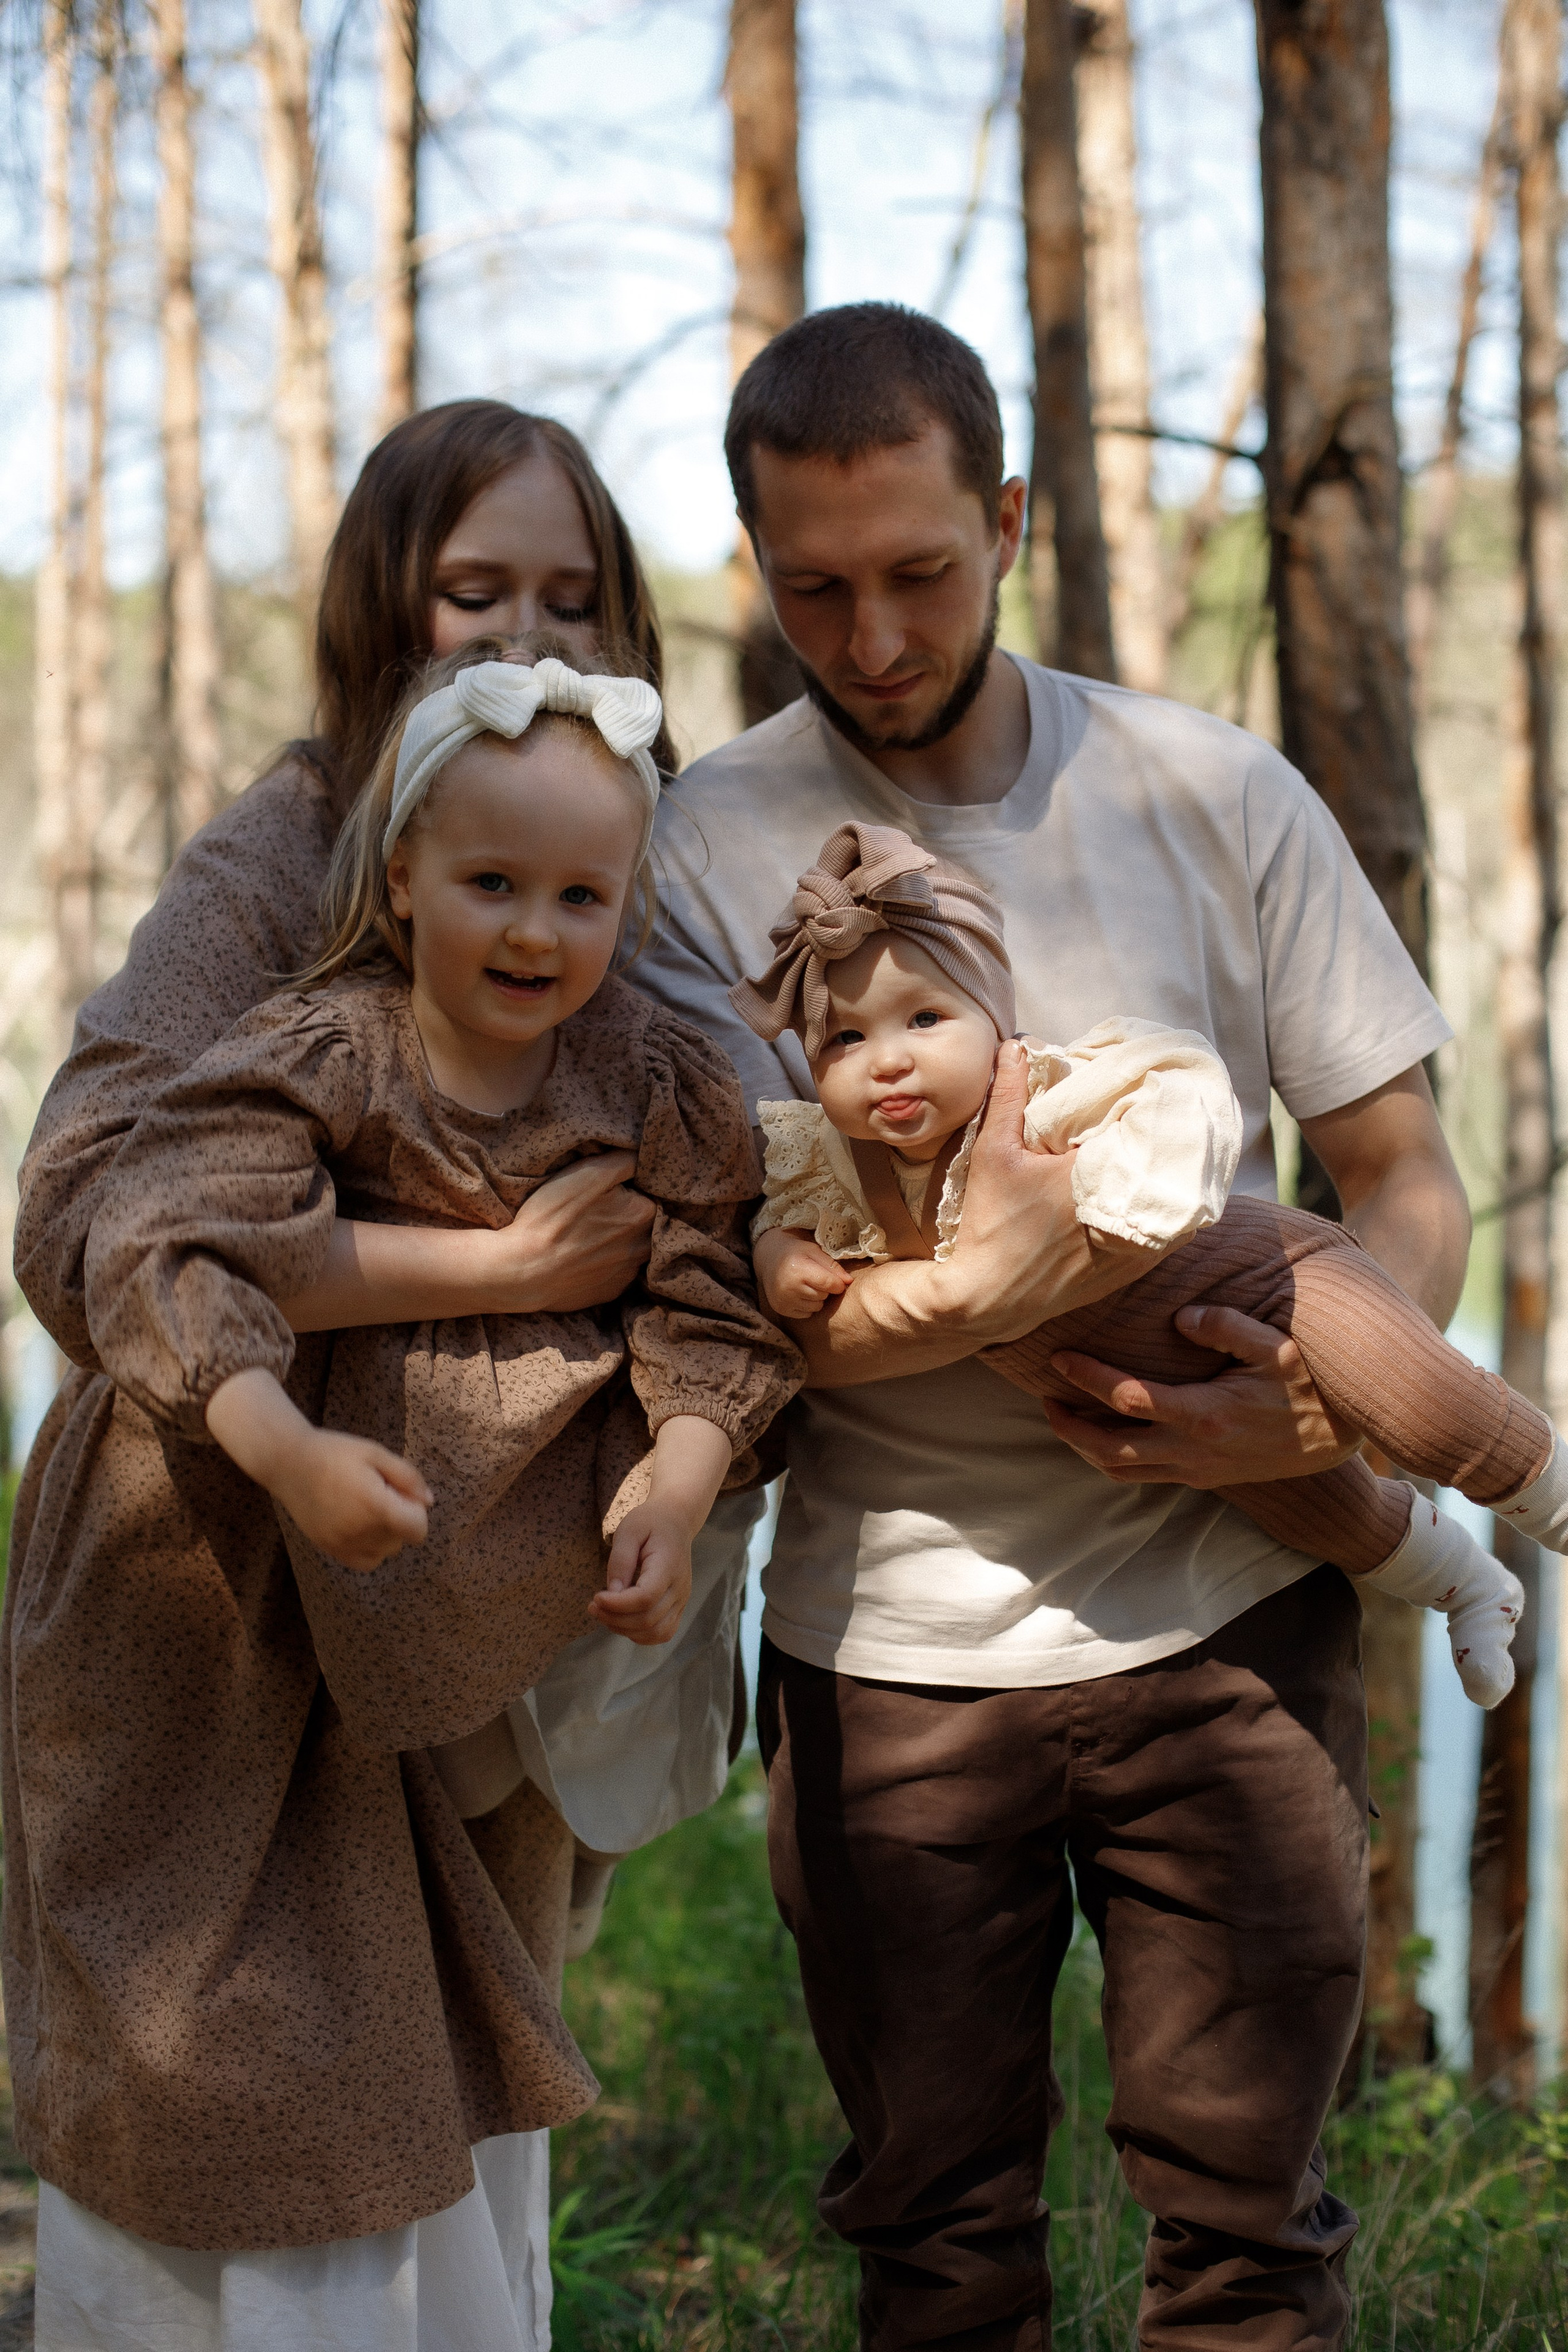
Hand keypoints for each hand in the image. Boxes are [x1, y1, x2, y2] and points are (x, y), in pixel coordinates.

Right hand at [273, 1428, 432, 1569]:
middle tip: (379, 1492)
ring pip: (385, 1552)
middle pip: (402, 1540)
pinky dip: (370, 1548)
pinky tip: (359, 1524)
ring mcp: (342, 1544)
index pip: (418, 1529)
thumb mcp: (376, 1453)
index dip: (416, 1510)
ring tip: (366, 1507)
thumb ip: (407, 1477)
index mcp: (375, 1506)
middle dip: (400, 1518)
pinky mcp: (329, 1549)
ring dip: (386, 1534)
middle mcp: (359, 1531)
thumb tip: (428, 1501)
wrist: (288, 1462)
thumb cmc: (334, 1452)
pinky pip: (365, 1561)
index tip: (400, 1491)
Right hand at [484, 1153, 655, 1312]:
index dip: (624, 1189)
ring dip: (614, 1241)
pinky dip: (601, 1263)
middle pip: (640, 1223)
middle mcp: (644, 1247)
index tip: (600, 1192)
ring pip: (628, 1248)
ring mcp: (627, 1274)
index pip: (644, 1193)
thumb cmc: (553, 1217)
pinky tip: (580, 1257)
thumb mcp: (589, 1173)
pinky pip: (613, 1271)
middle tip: (589, 1213)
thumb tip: (642, 1158)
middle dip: (622, 1215)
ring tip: (583, 1236)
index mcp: (644, 1214)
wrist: (523, 1270)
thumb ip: (625, 1161)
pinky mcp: (610, 1292)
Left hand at [590, 1500, 694, 1643]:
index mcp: (669, 1565)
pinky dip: (640, 1635)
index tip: (596, 1596)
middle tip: (593, 1606)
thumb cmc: (650, 1522)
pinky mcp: (678, 1607)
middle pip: (648, 1619)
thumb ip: (620, 1560)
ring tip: (604, 1614)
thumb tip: (612, 1592)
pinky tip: (621, 1621)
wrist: (675, 1522)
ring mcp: (681, 1600)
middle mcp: (679, 1587)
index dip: (618, 1604)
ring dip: (625, 1630)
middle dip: (614, 1618)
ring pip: (656, 1632)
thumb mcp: (629, 1530)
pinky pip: (662, 1633)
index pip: (645, 1598)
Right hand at [755, 1227, 852, 1318]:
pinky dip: (807, 1306)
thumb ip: (832, 1266)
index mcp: (798, 1269)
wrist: (769, 1259)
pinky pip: (806, 1314)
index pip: (828, 1283)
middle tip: (815, 1278)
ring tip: (807, 1285)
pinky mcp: (781, 1309)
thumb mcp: (814, 1251)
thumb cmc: (796, 1253)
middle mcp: (788, 1286)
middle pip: (823, 1296)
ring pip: (816, 1307)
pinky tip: (799, 1293)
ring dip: (816, 1298)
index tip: (838, 1280)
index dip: (838, 1283)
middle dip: (824, 1289)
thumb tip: (849, 1281)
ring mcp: (783, 1300)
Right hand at [941, 1042, 1164, 1340]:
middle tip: (1155, 1107)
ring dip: (1167, 1170)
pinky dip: (1165, 1206)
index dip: (1143, 1102)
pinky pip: (1169, 1230)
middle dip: (1158, 1133)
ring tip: (1162, 1144)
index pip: (1138, 1126)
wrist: (988, 1298)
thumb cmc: (989, 1224)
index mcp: (1090, 1174)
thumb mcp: (993, 1153)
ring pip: (1170, 1194)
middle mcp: (1120, 1210)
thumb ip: (1009, 1095)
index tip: (1143, 1083)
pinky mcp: (1134, 1268)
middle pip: (1160, 1158)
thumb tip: (1018, 1044)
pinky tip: (1156, 1188)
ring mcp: (1134, 1245)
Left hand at [1043, 1302, 1358, 1487]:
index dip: (1086, 1378)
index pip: (1128, 1399)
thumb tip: (1181, 1318)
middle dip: (1068, 1426)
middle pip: (1108, 1449)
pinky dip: (1113, 1459)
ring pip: (1121, 1471)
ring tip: (1064, 1416)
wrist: (1342, 1440)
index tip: (1057, 1358)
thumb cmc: (1310, 1386)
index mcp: (1206, 1415)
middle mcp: (1194, 1451)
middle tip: (1045, 1396)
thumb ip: (1226, 1326)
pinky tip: (1106, 1432)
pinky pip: (1144, 1477)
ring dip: (1084, 1448)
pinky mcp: (1205, 1479)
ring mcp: (1198, 1471)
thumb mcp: (1275, 1346)